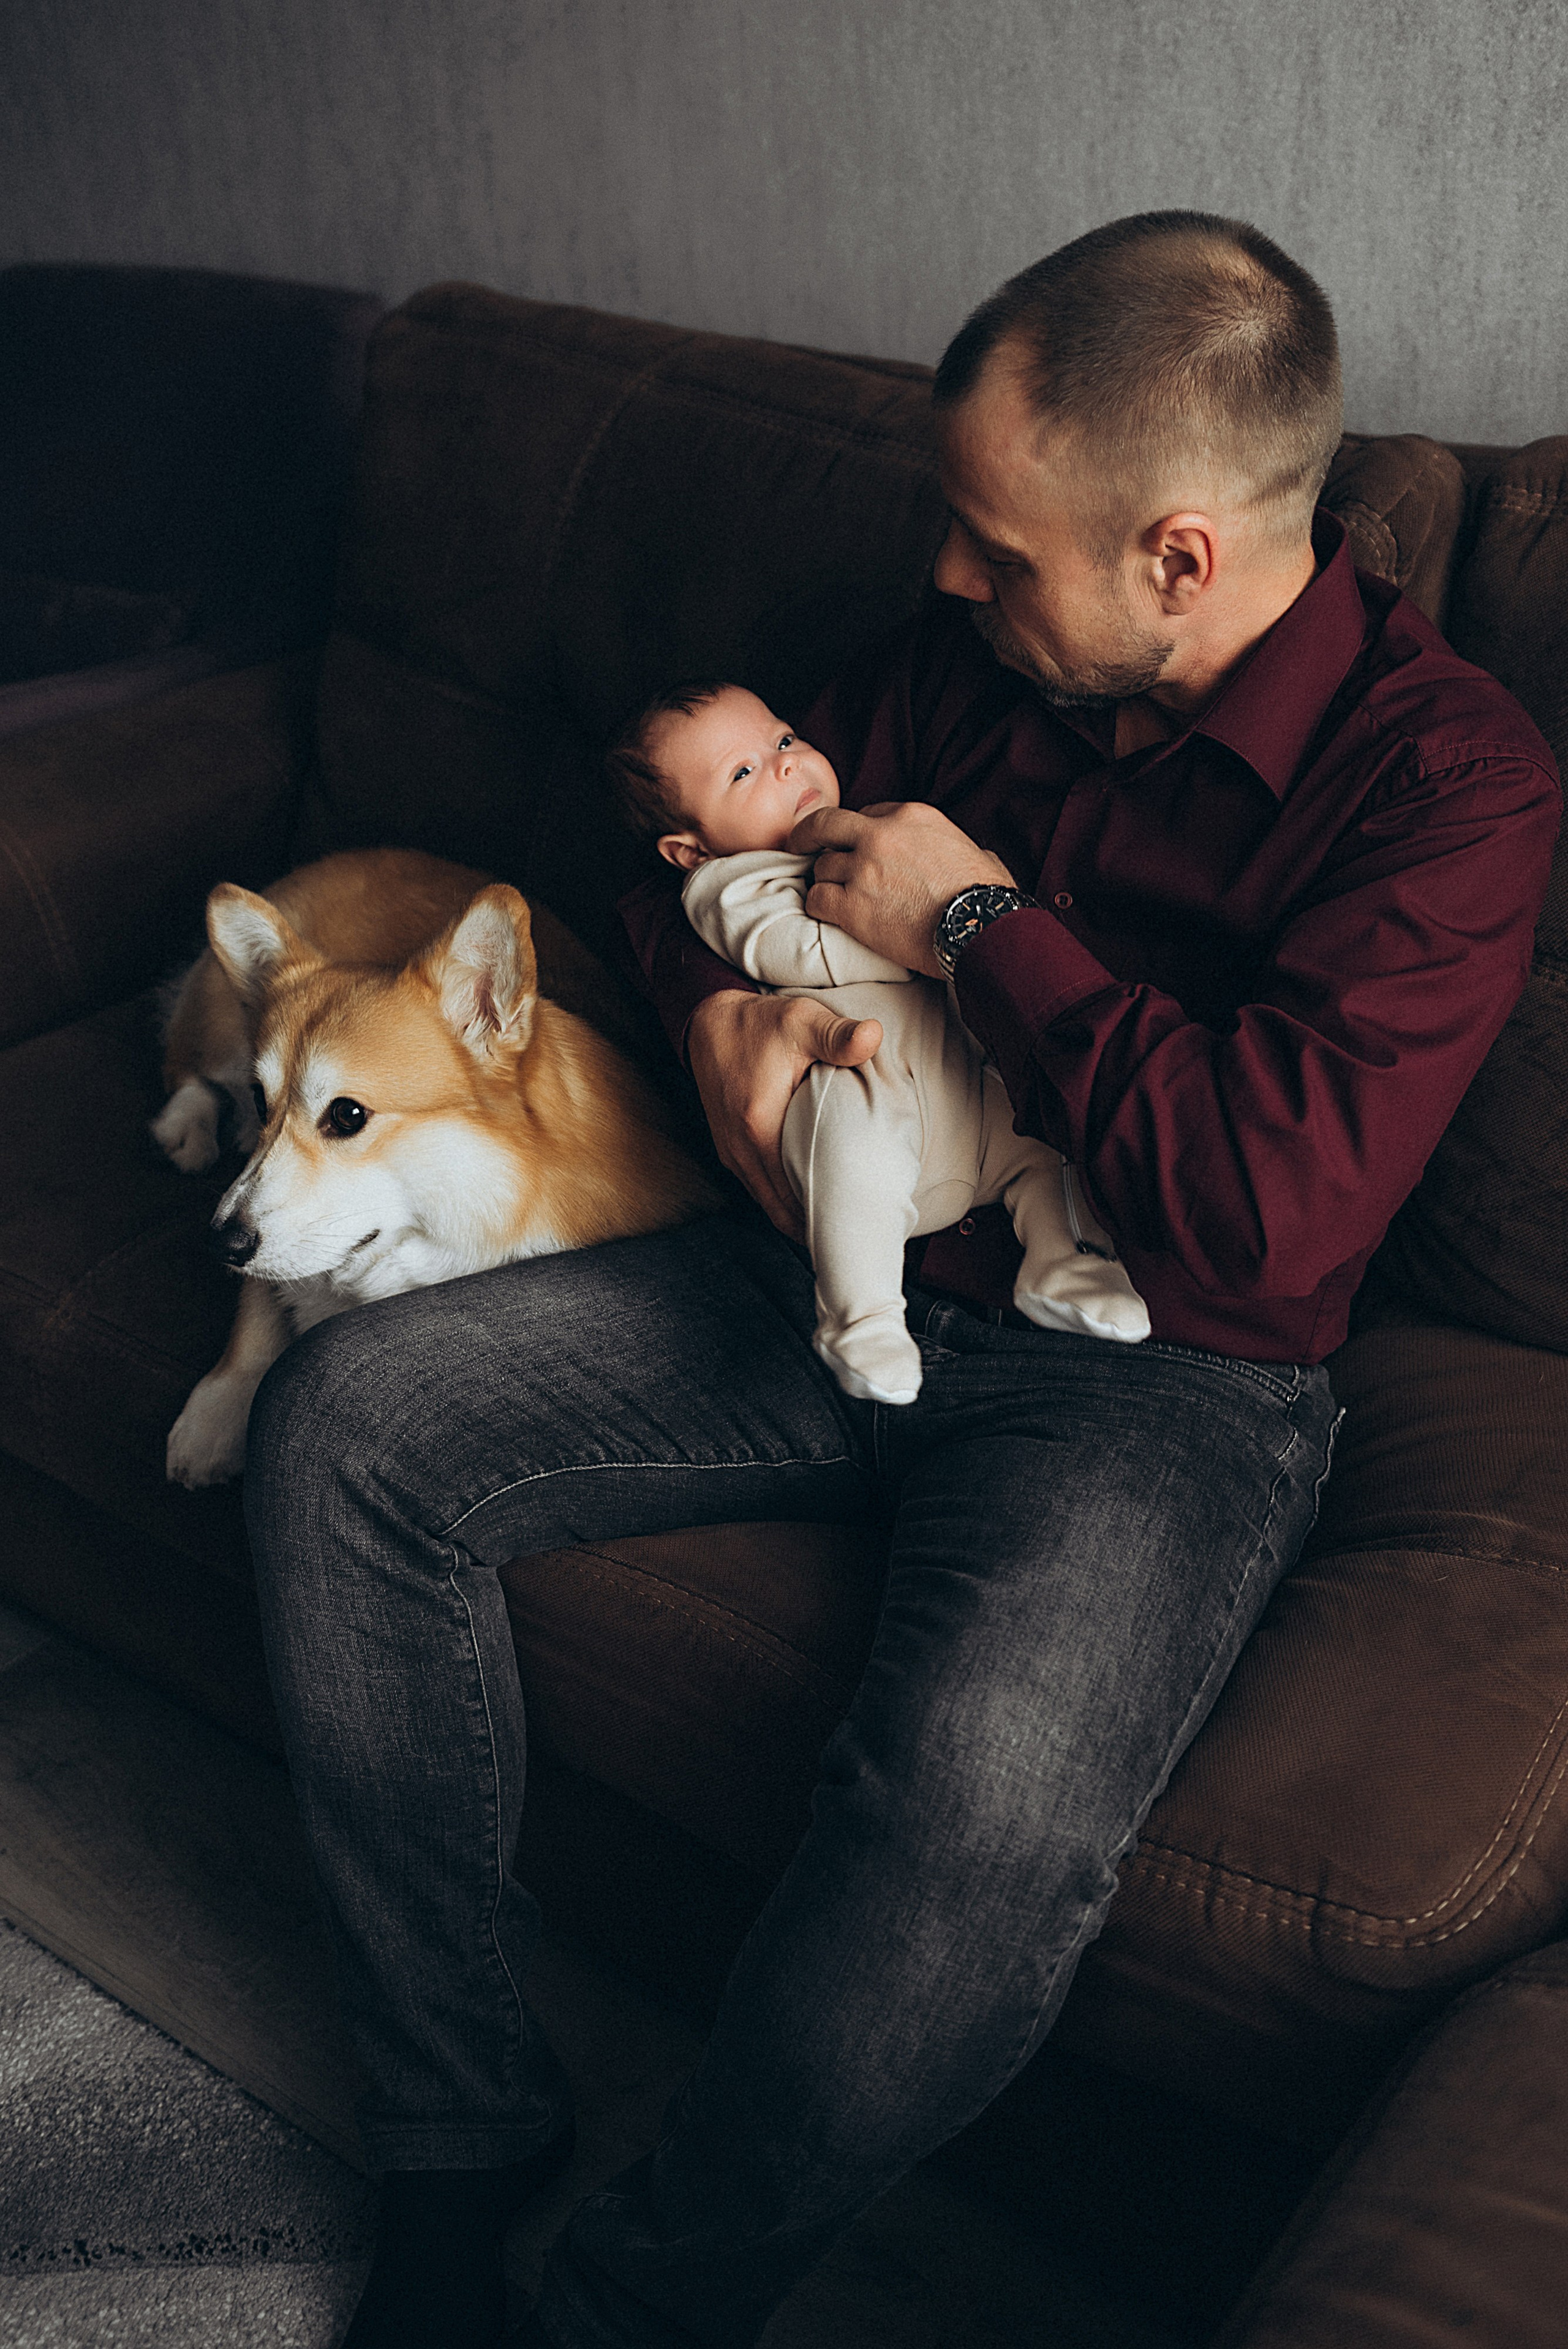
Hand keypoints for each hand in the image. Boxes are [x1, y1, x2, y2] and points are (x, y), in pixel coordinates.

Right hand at [687, 990, 881, 1239]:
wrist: (707, 1023)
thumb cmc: (758, 1024)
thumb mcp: (801, 1021)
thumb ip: (837, 1035)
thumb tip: (873, 1035)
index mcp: (758, 1126)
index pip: (792, 1195)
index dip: (823, 1216)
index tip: (855, 1228)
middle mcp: (739, 1149)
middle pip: (779, 1211)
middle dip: (814, 1228)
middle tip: (855, 1238)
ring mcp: (731, 1153)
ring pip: (767, 1204)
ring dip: (797, 1217)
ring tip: (837, 1226)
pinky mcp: (730, 1150)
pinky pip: (759, 1189)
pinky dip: (782, 1201)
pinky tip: (811, 1202)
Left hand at [790, 800, 1014, 975]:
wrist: (978, 928)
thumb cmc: (986, 896)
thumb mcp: (979, 854)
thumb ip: (962, 849)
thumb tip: (977, 857)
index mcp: (911, 816)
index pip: (868, 814)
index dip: (859, 833)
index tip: (857, 847)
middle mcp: (881, 835)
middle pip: (826, 824)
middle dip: (808, 834)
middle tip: (798, 845)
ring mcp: (863, 869)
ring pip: (821, 867)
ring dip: (825, 881)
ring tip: (836, 897)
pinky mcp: (852, 905)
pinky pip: (817, 899)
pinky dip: (818, 906)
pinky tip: (828, 914)